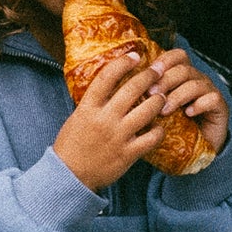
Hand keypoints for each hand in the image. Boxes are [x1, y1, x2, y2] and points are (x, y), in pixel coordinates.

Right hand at [53, 52, 168, 191]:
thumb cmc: (71, 145)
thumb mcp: (77, 118)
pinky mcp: (128, 154)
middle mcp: (105, 119)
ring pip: (148, 110)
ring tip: (162, 97)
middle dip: (149, 76)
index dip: (123, 62)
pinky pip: (152, 138)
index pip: (107, 77)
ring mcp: (118, 136)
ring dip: (159, 100)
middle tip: (158, 71)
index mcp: (88, 107)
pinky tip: (159, 127)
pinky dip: (159, 130)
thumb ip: (93, 103)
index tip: (135, 56)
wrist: (69, 176)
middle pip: (133, 89)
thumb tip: (109, 86)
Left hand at [148, 50, 229, 156]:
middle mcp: (197, 80)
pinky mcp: (220, 107)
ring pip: (196, 84)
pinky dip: (199, 104)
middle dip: (166, 80)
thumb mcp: (156, 111)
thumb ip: (146, 99)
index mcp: (182, 76)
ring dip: (178, 95)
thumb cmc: (173, 129)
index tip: (148, 73)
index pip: (176, 57)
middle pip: (184, 69)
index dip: (164, 61)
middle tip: (151, 94)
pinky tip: (188, 113)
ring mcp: (209, 92)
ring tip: (165, 110)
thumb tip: (121, 90)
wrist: (196, 151)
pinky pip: (212, 98)